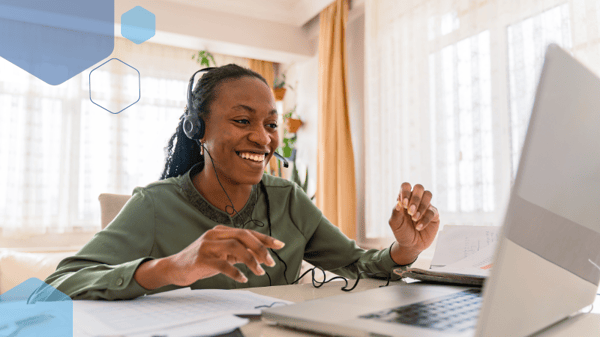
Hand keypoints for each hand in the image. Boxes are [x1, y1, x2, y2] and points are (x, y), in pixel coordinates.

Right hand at [164, 225, 284, 285]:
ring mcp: (207, 245)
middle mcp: (214, 234)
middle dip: (260, 249)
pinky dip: (236, 272)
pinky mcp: (201, 259)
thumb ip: (239, 252)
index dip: (265, 238)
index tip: (280, 245)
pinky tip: (243, 278)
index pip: (247, 232)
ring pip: (235, 248)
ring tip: (259, 272)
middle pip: (243, 236)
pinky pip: (222, 264)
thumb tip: (261, 255)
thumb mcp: (222, 253)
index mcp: (221, 231)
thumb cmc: (202, 261)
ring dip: (251, 260)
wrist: (175, 268)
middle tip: (270, 262)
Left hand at [389, 183, 439, 255]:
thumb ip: (395, 212)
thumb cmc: (402, 231)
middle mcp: (416, 200)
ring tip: (414, 218)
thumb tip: (399, 203)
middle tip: (410, 211)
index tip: (404, 204)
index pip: (406, 186)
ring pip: (428, 194)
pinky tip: (418, 227)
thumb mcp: (395, 223)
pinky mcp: (434, 215)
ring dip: (421, 206)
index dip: (405, 192)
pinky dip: (424, 219)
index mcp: (405, 198)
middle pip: (419, 187)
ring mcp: (426, 206)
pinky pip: (432, 211)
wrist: (410, 245)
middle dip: (415, 198)